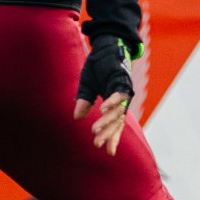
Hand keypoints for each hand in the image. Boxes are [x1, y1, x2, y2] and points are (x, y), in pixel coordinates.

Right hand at [74, 35, 138, 155]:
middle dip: (108, 134)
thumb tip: (77, 117)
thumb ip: (84, 101)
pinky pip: (118, 92)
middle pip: (117, 121)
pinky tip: (102, 108)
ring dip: (106, 121)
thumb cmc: (98, 66)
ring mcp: (123, 89)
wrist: (105, 46)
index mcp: (115, 102)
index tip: (110, 153)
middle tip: (98, 145)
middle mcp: (122, 98)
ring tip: (95, 131)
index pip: (116, 123)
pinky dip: (112, 101)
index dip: (113, 137)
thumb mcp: (87, 86)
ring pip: (118, 110)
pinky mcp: (121, 78)